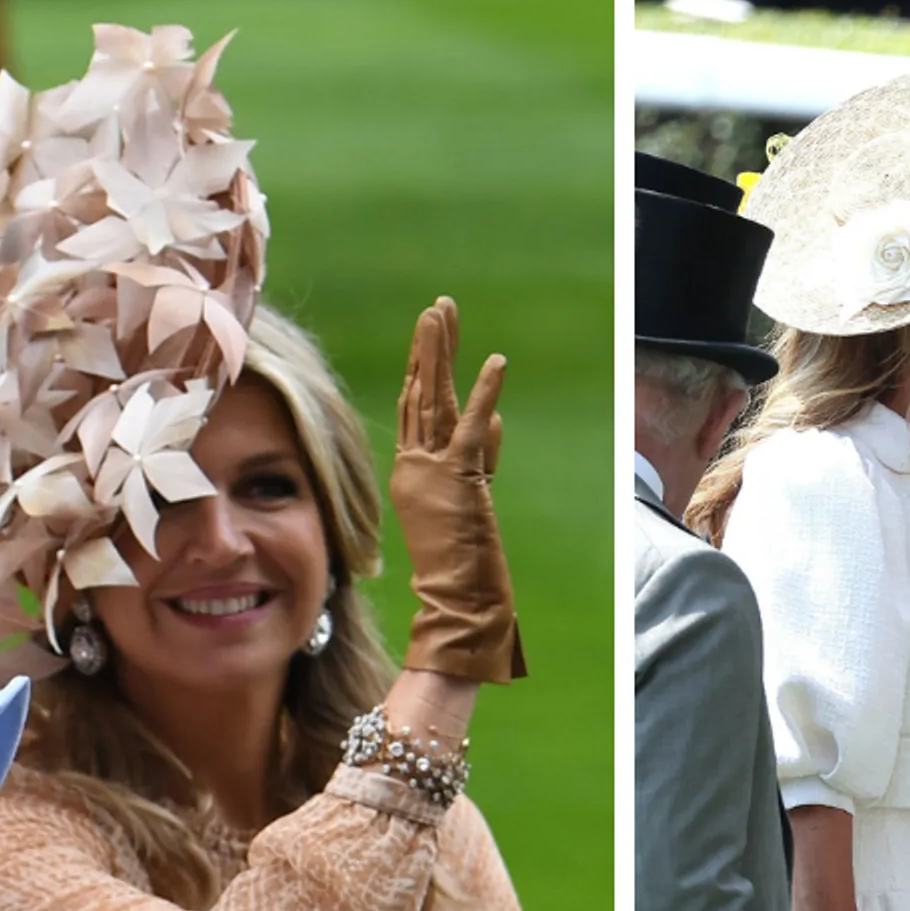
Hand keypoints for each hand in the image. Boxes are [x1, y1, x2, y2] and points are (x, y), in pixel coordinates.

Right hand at [387, 295, 521, 684]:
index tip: (430, 335)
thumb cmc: (458, 566)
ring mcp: (430, 470)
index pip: (417, 411)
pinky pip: (473, 426)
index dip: (423, 369)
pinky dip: (485, 393)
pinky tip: (496, 360)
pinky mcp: (457, 477)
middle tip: (435, 308)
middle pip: (419, 393)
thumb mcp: (471, 501)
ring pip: (434, 399)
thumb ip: (482, 459)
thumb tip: (498, 421)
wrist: (452, 602)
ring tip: (442, 313)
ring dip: (440, 353)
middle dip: (429, 347)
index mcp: (411, 473)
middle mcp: (413, 466)